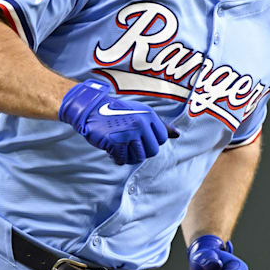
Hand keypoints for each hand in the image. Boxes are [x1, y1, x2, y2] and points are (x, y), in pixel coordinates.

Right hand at [58, 79, 177, 164]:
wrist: (91, 109)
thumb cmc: (117, 113)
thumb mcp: (140, 113)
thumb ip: (160, 125)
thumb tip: (178, 134)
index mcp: (149, 115)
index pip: (162, 139)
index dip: (149, 142)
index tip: (138, 137)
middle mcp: (142, 123)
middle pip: (152, 151)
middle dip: (140, 151)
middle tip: (128, 144)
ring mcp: (130, 132)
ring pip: (139, 157)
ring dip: (128, 156)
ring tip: (120, 146)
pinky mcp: (117, 142)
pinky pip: (123, 160)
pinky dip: (116, 158)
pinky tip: (111, 149)